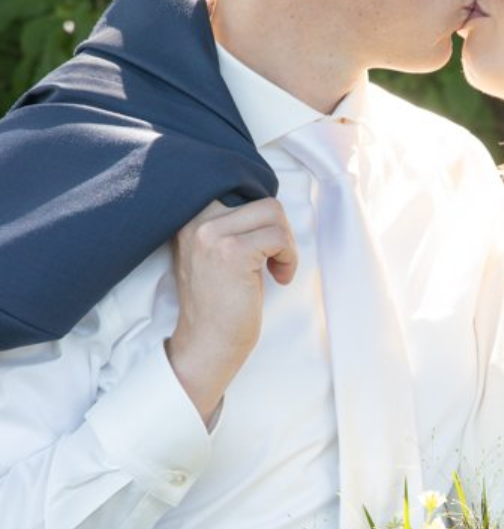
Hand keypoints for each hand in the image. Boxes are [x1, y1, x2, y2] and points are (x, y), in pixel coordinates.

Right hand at [165, 198, 297, 423]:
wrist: (206, 344)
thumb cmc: (219, 302)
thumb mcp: (216, 251)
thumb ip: (231, 223)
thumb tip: (269, 201)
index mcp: (189, 216)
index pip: (237, 185)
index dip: (264, 213)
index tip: (268, 240)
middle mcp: (196, 220)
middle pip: (262, 199)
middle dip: (279, 230)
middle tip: (275, 259)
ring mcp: (212, 234)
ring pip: (274, 213)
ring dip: (286, 243)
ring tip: (276, 268)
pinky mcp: (233, 252)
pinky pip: (279, 237)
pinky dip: (289, 258)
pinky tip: (279, 278)